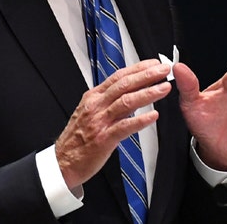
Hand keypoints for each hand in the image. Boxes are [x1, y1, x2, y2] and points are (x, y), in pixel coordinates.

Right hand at [55, 59, 172, 188]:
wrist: (63, 161)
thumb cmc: (77, 138)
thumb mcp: (90, 112)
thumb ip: (108, 101)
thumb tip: (130, 91)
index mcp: (93, 97)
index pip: (118, 76)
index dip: (137, 68)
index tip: (153, 64)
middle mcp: (96, 106)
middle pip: (124, 84)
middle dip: (146, 75)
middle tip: (163, 70)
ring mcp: (99, 121)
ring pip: (126, 102)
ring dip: (148, 93)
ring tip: (163, 88)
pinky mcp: (103, 139)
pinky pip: (124, 127)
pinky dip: (140, 120)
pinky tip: (153, 116)